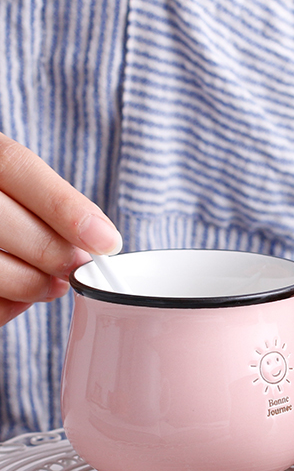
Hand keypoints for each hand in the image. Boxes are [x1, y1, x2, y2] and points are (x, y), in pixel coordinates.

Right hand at [0, 133, 121, 324]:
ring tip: (51, 285)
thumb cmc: (2, 201)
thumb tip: (101, 240)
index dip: (64, 206)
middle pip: (2, 219)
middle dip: (50, 252)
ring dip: (29, 283)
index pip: (16, 166)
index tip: (106, 241)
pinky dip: (5, 304)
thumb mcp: (15, 182)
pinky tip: (16, 298)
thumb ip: (49, 203)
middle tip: (74, 267)